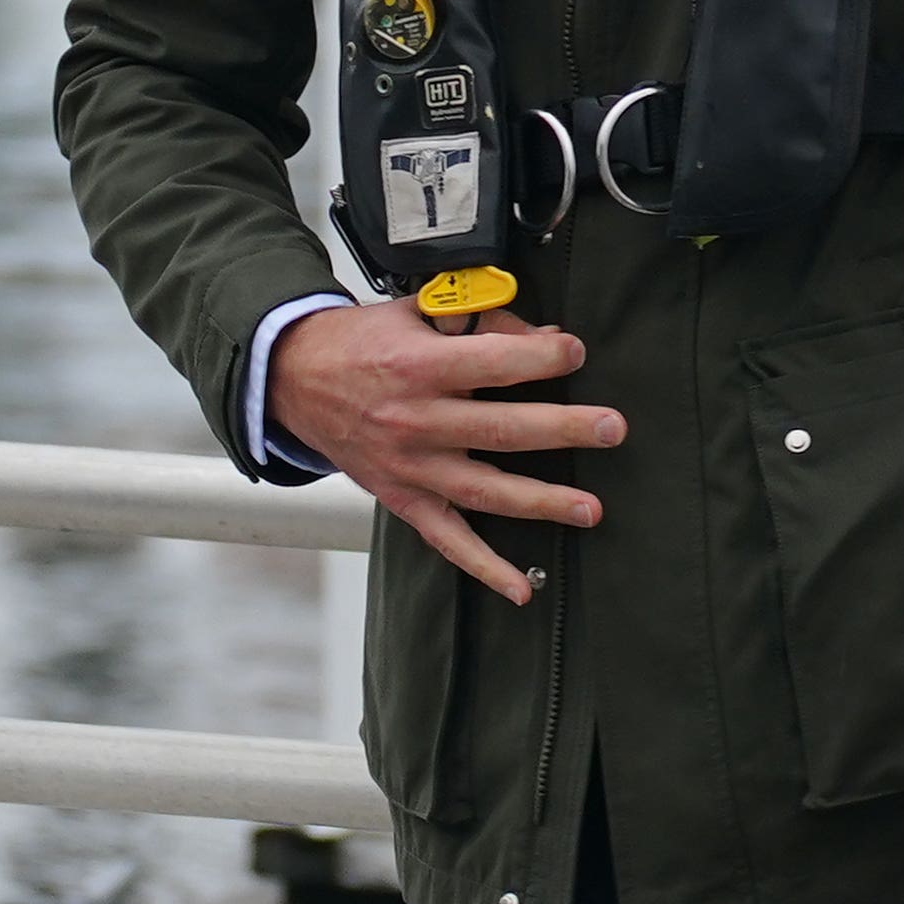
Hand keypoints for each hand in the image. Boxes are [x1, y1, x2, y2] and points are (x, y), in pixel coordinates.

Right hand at [272, 301, 624, 604]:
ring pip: (483, 490)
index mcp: (417, 365)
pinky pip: (447, 540)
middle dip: (562, 428)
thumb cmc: (361, 341)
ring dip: (541, 501)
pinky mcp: (401, 498)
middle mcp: (413, 420)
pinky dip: (484, 567)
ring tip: (591, 508)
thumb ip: (478, 323)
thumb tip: (545, 337)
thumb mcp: (414, 314)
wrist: (291, 378)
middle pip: (499, 429)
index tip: (576, 351)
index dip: (540, 357)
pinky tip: (522, 589)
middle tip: (613, 428)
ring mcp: (408, 466)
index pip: (492, 363)